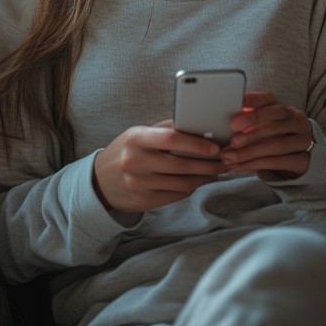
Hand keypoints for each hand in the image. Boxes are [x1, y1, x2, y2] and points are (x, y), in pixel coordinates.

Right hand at [93, 120, 227, 212]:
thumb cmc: (126, 150)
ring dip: (204, 178)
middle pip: (181, 165)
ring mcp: (139, 184)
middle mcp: (136, 162)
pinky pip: (176, 195)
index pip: (171, 139)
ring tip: (216, 171)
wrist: (100, 180)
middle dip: (208, 164)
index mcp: (136, 139)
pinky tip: (200, 181)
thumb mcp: (139, 133)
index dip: (196, 143)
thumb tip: (198, 124)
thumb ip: (165, 129)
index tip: (215, 146)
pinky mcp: (143, 201)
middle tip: (225, 160)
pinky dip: (192, 188)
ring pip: (182, 183)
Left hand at [221, 91, 314, 179]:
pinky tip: (239, 167)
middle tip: (232, 141)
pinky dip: (255, 165)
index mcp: (284, 107)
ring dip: (249, 152)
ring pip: (275, 145)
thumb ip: (248, 121)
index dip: (251, 105)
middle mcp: (298, 120)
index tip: (233, 118)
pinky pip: (278, 162)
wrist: (299, 158)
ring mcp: (304, 140)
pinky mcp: (304, 160)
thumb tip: (222, 120)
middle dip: (251, 132)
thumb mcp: (263, 125)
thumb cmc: (273, 138)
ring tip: (229, 157)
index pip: (268, 99)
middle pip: (274, 122)